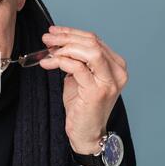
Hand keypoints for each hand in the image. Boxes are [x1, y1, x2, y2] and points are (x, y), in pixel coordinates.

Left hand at [40, 26, 128, 154]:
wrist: (86, 134)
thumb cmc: (82, 107)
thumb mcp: (78, 78)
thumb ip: (75, 61)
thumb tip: (56, 43)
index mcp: (115, 66)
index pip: (94, 40)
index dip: (71, 33)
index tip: (54, 32)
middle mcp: (117, 72)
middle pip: (91, 42)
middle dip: (66, 37)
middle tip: (47, 38)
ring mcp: (109, 81)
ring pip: (89, 51)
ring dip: (64, 47)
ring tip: (47, 50)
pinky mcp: (97, 91)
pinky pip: (77, 67)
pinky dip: (60, 61)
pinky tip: (48, 63)